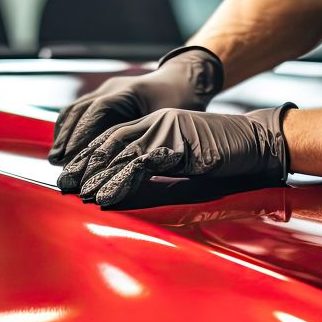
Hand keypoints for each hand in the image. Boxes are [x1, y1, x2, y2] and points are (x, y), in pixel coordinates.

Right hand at [47, 47, 223, 163]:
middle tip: (56, 162)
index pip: (95, 112)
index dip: (80, 134)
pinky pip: (81, 113)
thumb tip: (128, 162)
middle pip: (78, 111)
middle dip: (66, 137)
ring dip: (64, 134)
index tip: (69, 154)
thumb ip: (148, 136)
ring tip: (56, 158)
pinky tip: (67, 148)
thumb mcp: (167, 119)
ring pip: (75, 110)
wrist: (185, 79)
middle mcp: (110, 89)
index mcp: (125, 91)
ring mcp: (106, 91)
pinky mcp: (106, 99)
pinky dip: (71, 130)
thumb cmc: (181, 99)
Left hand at [58, 105, 295, 207]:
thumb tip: (133, 190)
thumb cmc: (226, 155)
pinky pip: (139, 165)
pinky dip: (118, 183)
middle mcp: (156, 124)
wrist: (257, 142)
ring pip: (118, 152)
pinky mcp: (175, 146)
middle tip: (63, 184)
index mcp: (157, 125)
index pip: (115, 138)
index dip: (91, 157)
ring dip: (95, 176)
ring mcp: (164, 132)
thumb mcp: (184, 161)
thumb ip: (159, 169)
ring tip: (77, 193)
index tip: (75, 175)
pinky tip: (104, 197)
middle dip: (84, 165)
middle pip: (109, 143)